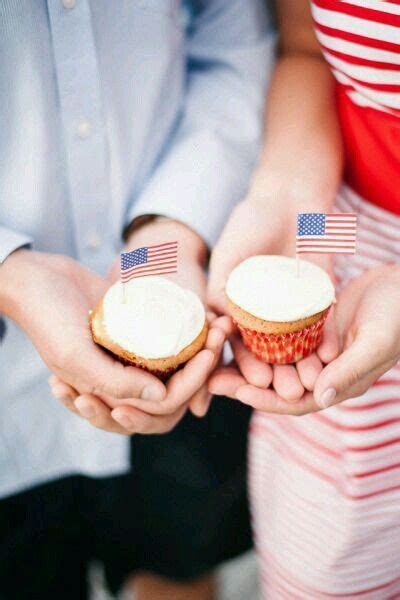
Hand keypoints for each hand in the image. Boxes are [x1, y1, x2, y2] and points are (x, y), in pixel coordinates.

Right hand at [50, 217, 229, 430]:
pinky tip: (206, 316)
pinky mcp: (136, 331)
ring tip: (218, 324)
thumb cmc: (47, 319)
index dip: (189, 386)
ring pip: (176, 365)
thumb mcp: (73, 355)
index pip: (159, 407)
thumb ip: (113, 383)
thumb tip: (162, 398)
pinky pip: (169, 339)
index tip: (208, 353)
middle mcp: (123, 380)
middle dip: (202, 368)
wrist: (37, 278)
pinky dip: (190, 330)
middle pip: (175, 389)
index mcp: (108, 397)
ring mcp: (130, 356)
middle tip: (218, 335)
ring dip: (201, 349)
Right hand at [207, 192, 338, 401]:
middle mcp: (263, 317)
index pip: (238, 346)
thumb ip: (218, 293)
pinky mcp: (318, 300)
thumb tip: (215, 331)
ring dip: (301, 366)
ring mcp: (291, 311)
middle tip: (285, 392)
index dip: (245, 366)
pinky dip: (325, 341)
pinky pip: (322, 324)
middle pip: (268, 353)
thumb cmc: (249, 226)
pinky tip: (330, 357)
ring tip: (308, 384)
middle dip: (276, 374)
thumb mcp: (226, 259)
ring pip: (296, 346)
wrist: (287, 199)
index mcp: (237, 312)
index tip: (254, 382)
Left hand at [211, 264, 399, 414]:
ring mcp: (316, 353)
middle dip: (243, 385)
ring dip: (245, 363)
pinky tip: (235, 330)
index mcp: (339, 385)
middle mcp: (324, 374)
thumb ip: (348, 371)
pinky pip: (279, 339)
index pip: (296, 402)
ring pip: (273, 364)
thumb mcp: (375, 342)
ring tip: (214, 357)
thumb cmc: (397, 315)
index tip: (236, 393)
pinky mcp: (311, 331)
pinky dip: (258, 339)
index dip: (265, 400)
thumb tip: (318, 398)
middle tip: (209, 380)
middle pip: (276, 386)